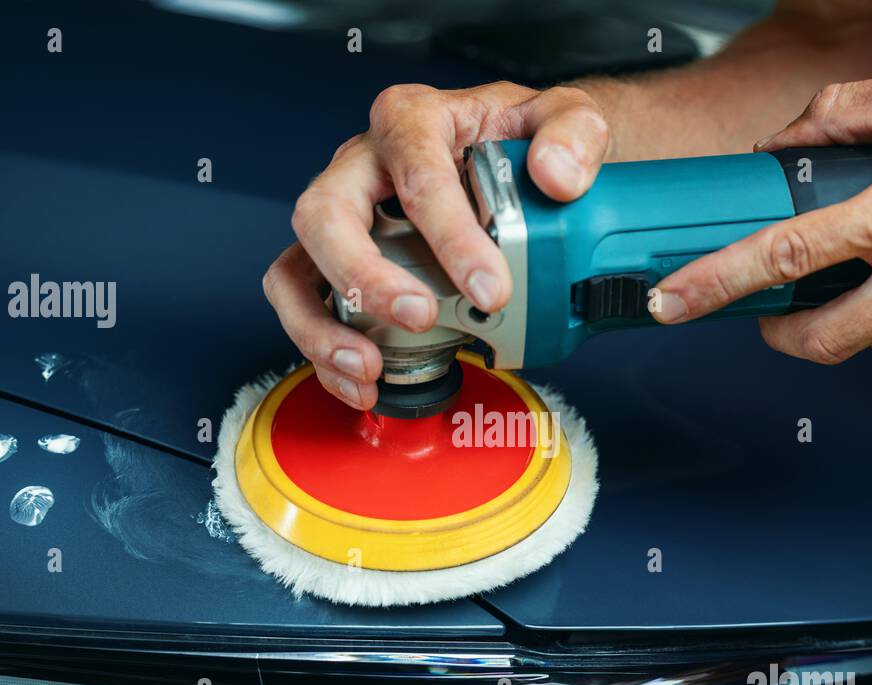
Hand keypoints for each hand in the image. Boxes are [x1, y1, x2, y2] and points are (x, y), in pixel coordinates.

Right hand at [263, 81, 609, 407]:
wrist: (517, 161)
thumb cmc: (523, 140)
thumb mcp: (566, 116)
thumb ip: (574, 132)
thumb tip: (556, 175)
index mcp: (413, 122)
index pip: (418, 172)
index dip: (452, 235)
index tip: (491, 288)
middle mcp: (363, 167)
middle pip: (326, 215)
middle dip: (365, 276)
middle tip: (419, 317)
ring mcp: (345, 220)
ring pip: (297, 267)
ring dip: (322, 326)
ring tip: (368, 367)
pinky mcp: (339, 266)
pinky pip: (308, 306)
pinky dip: (325, 351)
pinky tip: (363, 382)